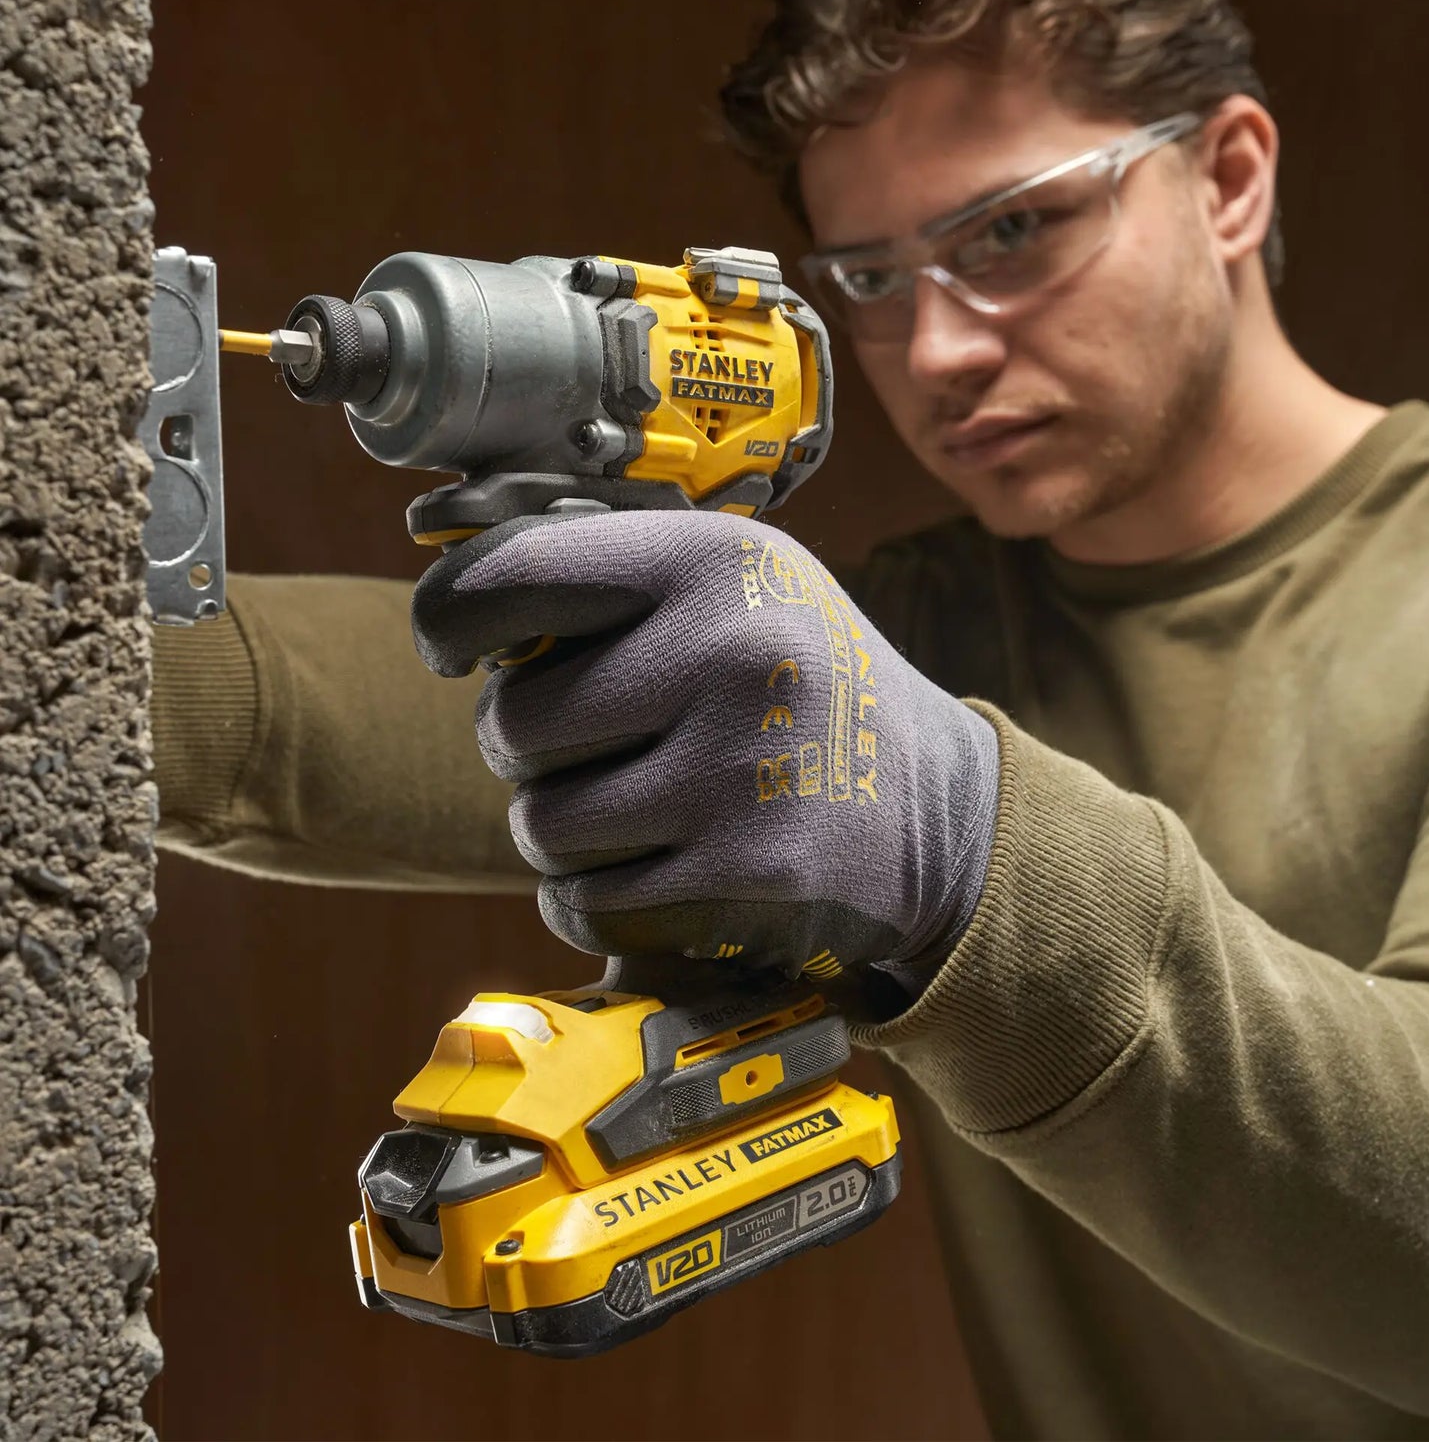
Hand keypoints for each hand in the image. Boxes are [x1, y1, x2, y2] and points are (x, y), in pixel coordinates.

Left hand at [411, 510, 998, 980]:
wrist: (940, 809)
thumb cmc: (804, 686)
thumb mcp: (738, 587)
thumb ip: (612, 578)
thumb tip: (455, 609)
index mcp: (715, 562)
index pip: (511, 577)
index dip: (450, 618)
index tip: (452, 648)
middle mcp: (732, 655)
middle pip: (513, 722)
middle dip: (529, 748)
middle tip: (595, 747)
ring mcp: (742, 773)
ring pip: (540, 824)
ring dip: (561, 830)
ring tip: (633, 809)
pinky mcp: (746, 879)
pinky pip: (585, 905)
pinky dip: (593, 900)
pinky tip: (653, 869)